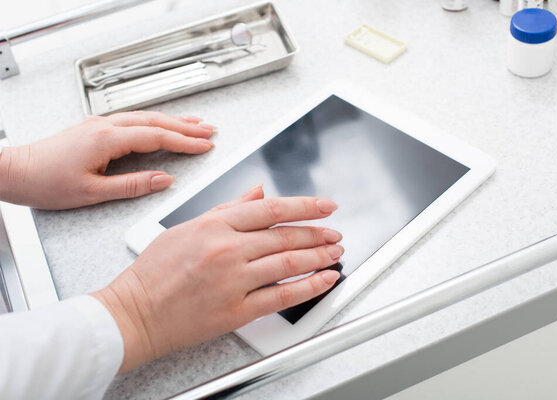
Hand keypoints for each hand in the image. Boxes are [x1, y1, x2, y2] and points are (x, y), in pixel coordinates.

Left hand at [0, 111, 214, 209]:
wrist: (15, 171)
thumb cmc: (46, 182)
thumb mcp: (93, 192)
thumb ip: (132, 185)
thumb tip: (164, 181)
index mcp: (107, 139)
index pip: (156, 137)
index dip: (184, 142)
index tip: (205, 146)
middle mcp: (105, 126)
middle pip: (156, 121)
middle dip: (186, 126)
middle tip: (210, 131)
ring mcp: (100, 124)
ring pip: (146, 117)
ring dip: (173, 120)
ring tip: (195, 124)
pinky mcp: (96, 128)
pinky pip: (134, 119)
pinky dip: (155, 121)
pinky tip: (162, 124)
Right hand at [92, 186, 342, 372]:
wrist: (134, 313)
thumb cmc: (154, 272)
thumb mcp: (188, 227)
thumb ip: (228, 209)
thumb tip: (258, 193)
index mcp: (214, 225)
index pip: (272, 209)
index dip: (305, 206)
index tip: (325, 206)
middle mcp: (227, 249)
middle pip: (285, 236)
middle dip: (318, 233)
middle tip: (335, 233)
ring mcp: (233, 280)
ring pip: (289, 263)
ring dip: (319, 257)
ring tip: (335, 254)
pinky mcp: (236, 310)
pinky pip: (282, 296)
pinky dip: (309, 287)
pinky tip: (324, 280)